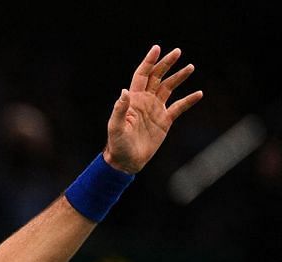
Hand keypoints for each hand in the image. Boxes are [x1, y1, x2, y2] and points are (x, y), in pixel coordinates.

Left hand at [103, 45, 202, 174]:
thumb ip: (119, 109)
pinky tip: (198, 93)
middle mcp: (145, 101)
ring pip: (169, 88)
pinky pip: (179, 107)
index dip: (149, 61)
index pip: (142, 75)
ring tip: (190, 67)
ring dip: (179, 77)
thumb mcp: (115, 127)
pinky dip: (189, 100)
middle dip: (166, 64)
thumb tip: (124, 91)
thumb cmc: (117, 144)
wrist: (126, 161)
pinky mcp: (164, 121)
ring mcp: (155, 110)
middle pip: (157, 77)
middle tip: (178, 52)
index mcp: (133, 100)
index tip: (157, 48)